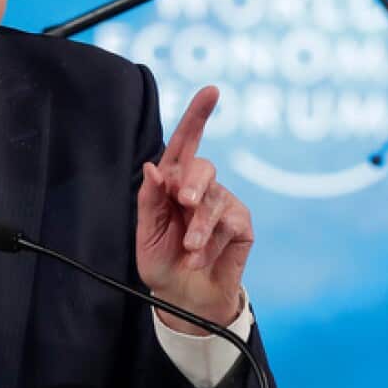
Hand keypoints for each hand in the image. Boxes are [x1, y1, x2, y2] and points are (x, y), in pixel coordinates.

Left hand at [136, 86, 253, 334]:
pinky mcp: (241, 224)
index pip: (186, 142)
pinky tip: (199, 257)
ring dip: (199, 227)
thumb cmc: (161, 260)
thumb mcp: (146, 233)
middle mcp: (200, 188)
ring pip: (215, 200)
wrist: (183, 297)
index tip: (212, 90)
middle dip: (193, 183)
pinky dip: (211, 243)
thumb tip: (153, 167)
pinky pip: (230, 223)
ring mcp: (223, 204)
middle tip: (184, 202)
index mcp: (173, 182)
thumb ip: (150, 200)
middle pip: (203, 166)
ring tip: (188, 249)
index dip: (199, 114)